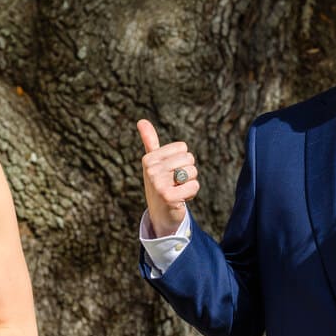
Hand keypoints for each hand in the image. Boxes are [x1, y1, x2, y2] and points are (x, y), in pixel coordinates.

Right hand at [137, 119, 198, 236]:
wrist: (160, 214)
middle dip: (187, 172)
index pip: (183, 148)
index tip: (171, 172)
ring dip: (189, 183)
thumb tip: (141, 120)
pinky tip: (180, 199)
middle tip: (175, 184)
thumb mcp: (153, 163)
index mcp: (149, 159)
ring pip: (193, 172)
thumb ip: (149, 141)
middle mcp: (151, 170)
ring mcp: (158, 184)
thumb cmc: (159, 185)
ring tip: (177, 191)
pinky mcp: (168, 196)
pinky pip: (194, 186)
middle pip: (189, 159)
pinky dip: (191, 194)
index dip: (182, 161)